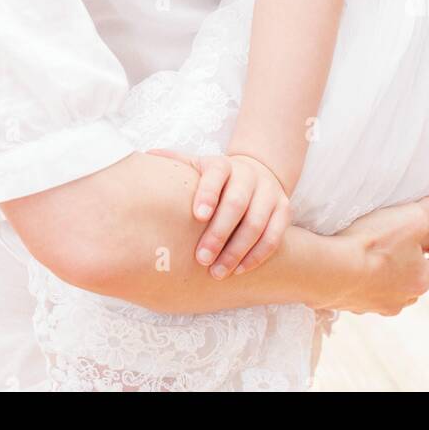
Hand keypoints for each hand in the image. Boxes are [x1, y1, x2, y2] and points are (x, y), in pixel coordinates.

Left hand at [146, 147, 292, 278]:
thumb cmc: (214, 180)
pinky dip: (257, 255)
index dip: (208, 193)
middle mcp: (248, 175)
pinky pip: (274, 236)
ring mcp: (268, 192)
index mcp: (223, 164)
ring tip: (217, 272)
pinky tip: (239, 270)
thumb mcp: (196, 167)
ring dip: (237, 251)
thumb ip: (175, 163)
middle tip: (201, 259)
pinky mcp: (283, 210)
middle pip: (237, 203)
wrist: (254, 175)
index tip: (197, 215)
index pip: (217, 173)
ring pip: (257, 223)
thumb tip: (145, 157)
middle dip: (219, 233)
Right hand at [327, 170, 428, 316]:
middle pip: (415, 283)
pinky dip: (362, 282)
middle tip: (410, 252)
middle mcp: (401, 299)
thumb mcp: (412, 218)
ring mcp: (374, 304)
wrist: (329, 270)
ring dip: (388, 278)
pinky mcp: (350, 303)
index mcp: (420, 280)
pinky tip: (353, 271)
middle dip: (415, 268)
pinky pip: (362, 292)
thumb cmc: (373, 244)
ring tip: (380, 262)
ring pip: (389, 290)